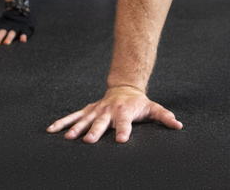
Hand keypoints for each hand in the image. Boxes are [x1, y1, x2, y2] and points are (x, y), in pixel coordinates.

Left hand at [0, 8, 32, 44]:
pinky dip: (23, 36)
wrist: (18, 9)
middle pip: (1, 32)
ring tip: (6, 43)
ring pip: (12, 32)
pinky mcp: (23, 28)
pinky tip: (23, 40)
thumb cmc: (4, 22)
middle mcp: (6, 27)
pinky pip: (24, 32)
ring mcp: (15, 27)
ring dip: (9, 37)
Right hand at [47, 86, 182, 142]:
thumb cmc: (139, 103)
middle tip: (89, 140)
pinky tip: (51, 130)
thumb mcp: (153, 108)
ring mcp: (96, 111)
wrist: (124, 88)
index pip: (125, 123)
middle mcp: (108, 111)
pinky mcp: (87, 110)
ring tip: (69, 137)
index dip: (124, 131)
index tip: (122, 140)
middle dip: (96, 131)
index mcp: (124, 112)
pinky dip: (61, 122)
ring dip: (76, 128)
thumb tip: (178, 125)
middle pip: (102, 123)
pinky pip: (72, 116)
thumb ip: (164, 117)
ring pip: (84, 120)